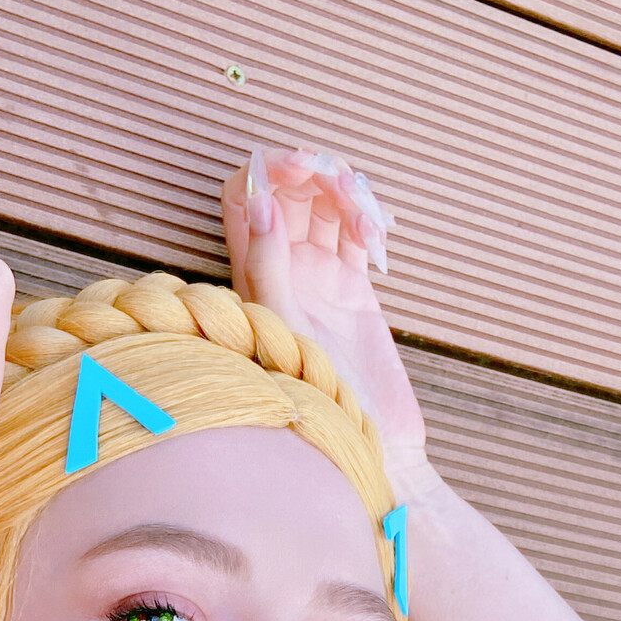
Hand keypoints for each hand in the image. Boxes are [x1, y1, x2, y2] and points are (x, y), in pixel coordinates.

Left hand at [220, 149, 431, 491]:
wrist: (370, 449)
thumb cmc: (316, 407)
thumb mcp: (284, 336)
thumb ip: (268, 268)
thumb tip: (261, 200)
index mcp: (251, 277)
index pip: (243, 198)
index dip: (267, 171)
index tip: (300, 171)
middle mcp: (280, 271)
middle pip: (287, 190)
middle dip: (315, 174)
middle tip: (342, 188)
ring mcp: (319, 277)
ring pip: (325, 203)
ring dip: (348, 193)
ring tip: (369, 226)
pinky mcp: (355, 287)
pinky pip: (356, 230)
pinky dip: (368, 218)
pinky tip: (377, 239)